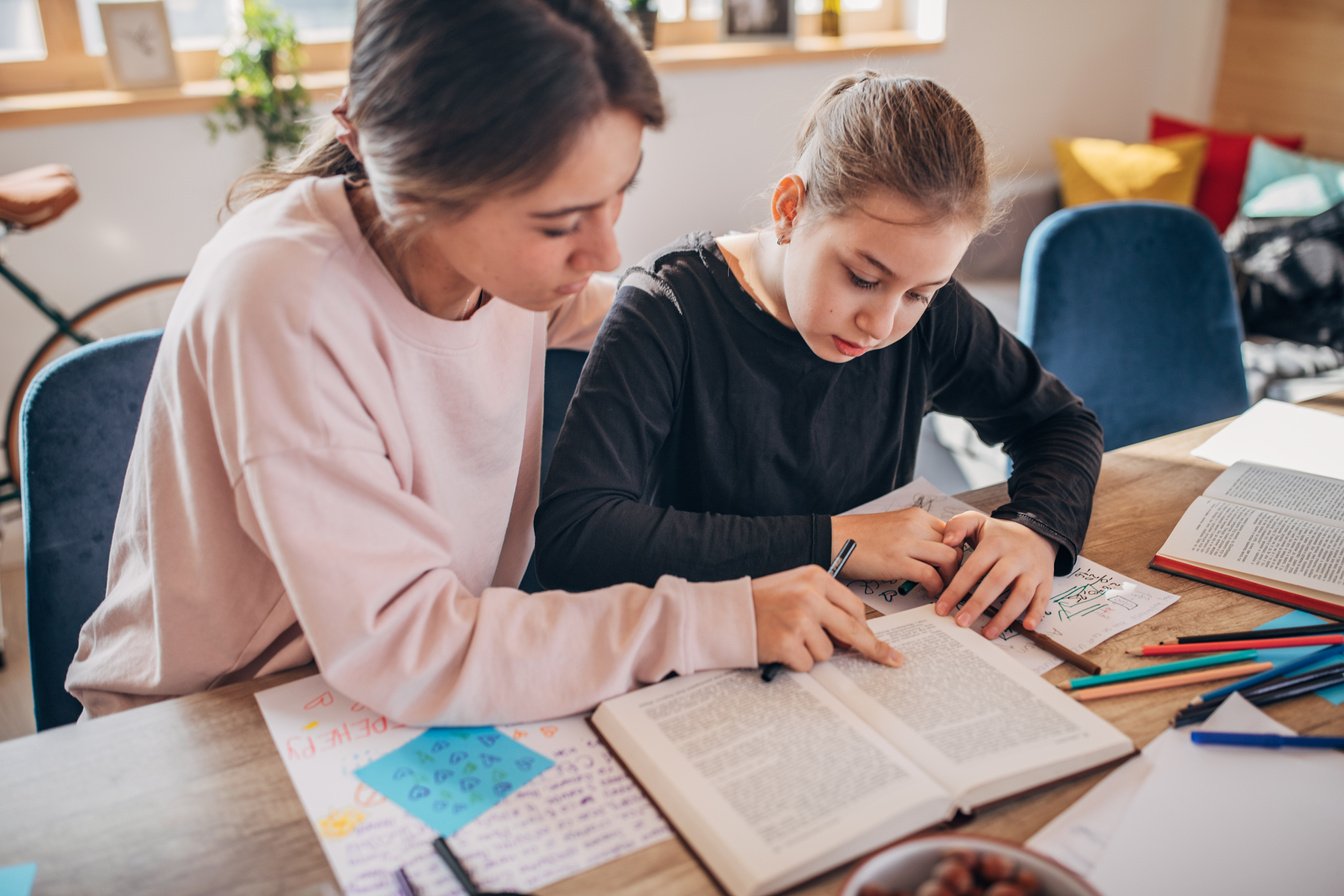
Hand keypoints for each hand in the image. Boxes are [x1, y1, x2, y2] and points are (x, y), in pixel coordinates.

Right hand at [751, 565, 902, 672]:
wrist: (725, 613)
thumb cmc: (761, 602)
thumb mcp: (795, 588)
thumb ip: (825, 604)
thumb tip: (852, 636)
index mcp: (815, 577)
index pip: (854, 607)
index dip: (865, 629)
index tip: (881, 643)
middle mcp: (810, 596)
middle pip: (852, 630)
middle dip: (873, 648)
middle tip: (891, 659)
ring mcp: (799, 620)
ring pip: (828, 651)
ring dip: (812, 652)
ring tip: (789, 638)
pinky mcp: (788, 643)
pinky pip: (807, 663)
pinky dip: (796, 662)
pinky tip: (780, 648)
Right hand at [831, 508, 961, 595]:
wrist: (832, 538)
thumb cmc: (859, 537)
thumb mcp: (893, 527)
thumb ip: (915, 535)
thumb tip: (933, 555)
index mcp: (916, 515)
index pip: (954, 532)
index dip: (958, 552)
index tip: (954, 567)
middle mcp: (916, 524)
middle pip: (956, 546)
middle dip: (959, 568)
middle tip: (952, 582)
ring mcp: (907, 541)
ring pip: (950, 559)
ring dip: (951, 579)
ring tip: (943, 591)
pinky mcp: (897, 560)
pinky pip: (931, 575)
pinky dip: (935, 588)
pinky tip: (929, 594)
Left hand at [933, 512, 1057, 637]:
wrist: (1037, 532)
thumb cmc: (999, 534)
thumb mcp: (977, 521)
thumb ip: (958, 526)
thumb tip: (946, 542)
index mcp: (995, 543)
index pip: (973, 568)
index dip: (956, 589)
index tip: (942, 608)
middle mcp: (1016, 557)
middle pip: (996, 582)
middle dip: (977, 604)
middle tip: (960, 623)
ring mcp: (1033, 570)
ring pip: (1021, 594)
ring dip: (1004, 616)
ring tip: (987, 633)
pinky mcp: (1046, 581)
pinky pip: (1043, 599)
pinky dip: (1036, 613)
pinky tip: (1027, 627)